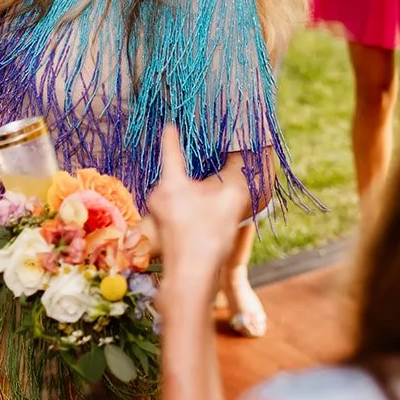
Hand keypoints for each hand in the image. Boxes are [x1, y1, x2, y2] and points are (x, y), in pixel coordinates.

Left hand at [147, 126, 251, 288]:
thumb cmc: (209, 235)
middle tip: (212, 164)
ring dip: (194, 192)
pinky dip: (191, 206)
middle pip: (177, 172)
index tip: (171, 121)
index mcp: (171, 182)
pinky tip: (207, 216)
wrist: (192, 278)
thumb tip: (243, 155)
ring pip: (178, 193)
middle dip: (194, 168)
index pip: (170, 147)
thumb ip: (237, 172)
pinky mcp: (162, 230)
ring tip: (214, 196)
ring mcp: (156, 214)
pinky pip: (178, 208)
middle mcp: (157, 195)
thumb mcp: (232, 197)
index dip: (173, 132)